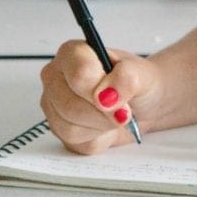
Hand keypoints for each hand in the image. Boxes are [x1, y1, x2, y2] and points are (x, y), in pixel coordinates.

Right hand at [39, 39, 161, 154]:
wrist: (142, 102)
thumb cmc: (137, 81)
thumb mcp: (141, 73)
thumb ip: (126, 77)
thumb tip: (107, 95)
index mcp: (72, 54)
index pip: (79, 74)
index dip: (102, 91)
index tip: (118, 99)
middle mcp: (56, 77)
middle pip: (71, 105)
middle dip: (103, 113)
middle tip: (123, 110)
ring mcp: (53, 104)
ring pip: (70, 128)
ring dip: (101, 126)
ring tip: (113, 115)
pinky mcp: (58, 129)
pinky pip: (73, 142)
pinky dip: (97, 138)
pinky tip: (104, 125)